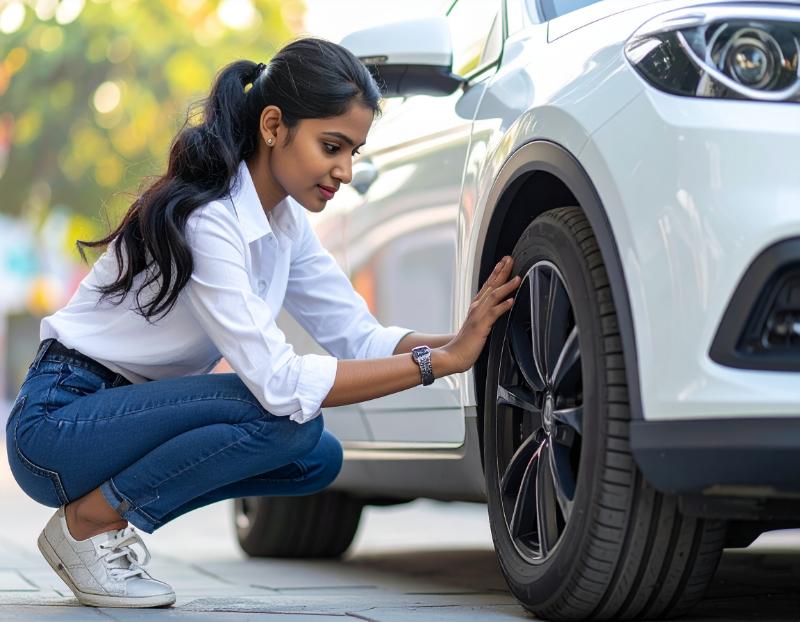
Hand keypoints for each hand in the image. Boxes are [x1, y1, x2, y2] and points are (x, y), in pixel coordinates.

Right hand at [441, 256, 519, 372]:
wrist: (454, 354)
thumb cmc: (466, 342)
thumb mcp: (478, 325)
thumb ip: (486, 315)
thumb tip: (497, 309)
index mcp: (476, 306)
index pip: (488, 285)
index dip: (496, 272)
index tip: (504, 262)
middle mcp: (477, 307)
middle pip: (491, 285)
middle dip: (501, 271)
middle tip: (509, 259)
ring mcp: (478, 315)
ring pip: (494, 296)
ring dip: (506, 286)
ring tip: (517, 278)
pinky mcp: (481, 326)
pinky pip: (494, 313)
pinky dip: (503, 306)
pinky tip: (511, 300)